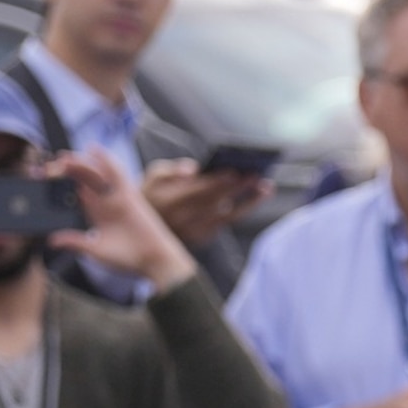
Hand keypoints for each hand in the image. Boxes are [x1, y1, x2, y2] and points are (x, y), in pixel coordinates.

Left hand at [52, 150, 199, 286]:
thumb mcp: (95, 251)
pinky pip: (117, 173)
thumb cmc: (128, 258)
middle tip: (47, 168)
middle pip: (82, 179)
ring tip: (63, 157)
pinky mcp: (129, 195)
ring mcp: (117, 197)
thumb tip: (51, 240)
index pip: (74, 191)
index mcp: (96, 213)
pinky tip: (94, 150)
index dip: (59, 183)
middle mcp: (105, 202)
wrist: (154, 260)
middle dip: (65, 171)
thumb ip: (75, 243)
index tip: (41, 178)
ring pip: (96, 173)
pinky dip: (107, 161)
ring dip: (80, 163)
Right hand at [139, 158, 262, 246]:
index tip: (236, 171)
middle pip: (215, 202)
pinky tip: (256, 196)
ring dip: (248, 201)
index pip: (196, 191)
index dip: (216, 182)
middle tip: (258, 175)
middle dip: (238, 189)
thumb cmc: (152, 192)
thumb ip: (171, 170)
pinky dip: (242, 209)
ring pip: (226, 216)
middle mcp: (181, 220)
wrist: (142, 229)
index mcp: (167, 201)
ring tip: (266, 186)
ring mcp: (193, 232)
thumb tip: (193, 168)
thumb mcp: (152, 175)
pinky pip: (226, 223)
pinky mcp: (202, 238)